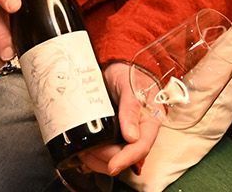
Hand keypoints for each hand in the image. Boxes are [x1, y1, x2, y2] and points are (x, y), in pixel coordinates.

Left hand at [73, 61, 158, 180]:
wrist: (118, 65)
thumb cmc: (128, 73)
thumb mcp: (129, 86)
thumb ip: (130, 108)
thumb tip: (132, 136)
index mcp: (149, 122)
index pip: (141, 148)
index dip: (126, 159)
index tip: (112, 166)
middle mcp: (138, 133)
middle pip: (124, 156)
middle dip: (105, 158)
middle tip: (87, 151)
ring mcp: (124, 136)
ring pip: (113, 158)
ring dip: (96, 160)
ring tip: (82, 151)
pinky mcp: (112, 136)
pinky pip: (105, 153)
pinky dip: (93, 157)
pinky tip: (82, 153)